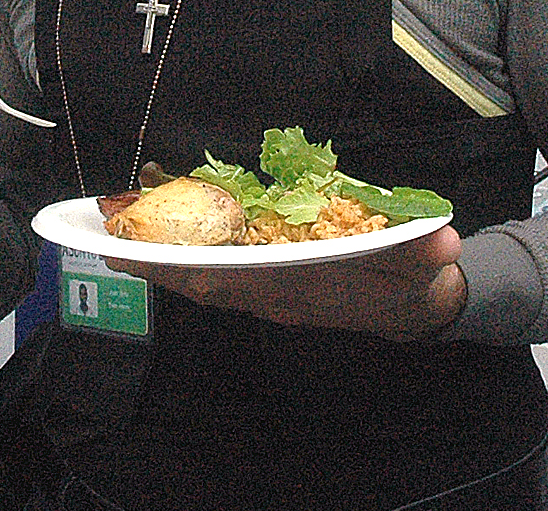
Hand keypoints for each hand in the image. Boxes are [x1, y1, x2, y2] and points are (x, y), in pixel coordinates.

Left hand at [108, 225, 467, 341]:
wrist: (418, 308)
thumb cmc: (411, 278)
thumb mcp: (426, 264)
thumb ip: (428, 252)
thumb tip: (440, 241)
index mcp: (303, 287)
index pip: (239, 280)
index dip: (196, 267)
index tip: (155, 256)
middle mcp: (275, 294)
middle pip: (203, 282)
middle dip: (156, 263)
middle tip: (107, 241)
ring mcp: (266, 292)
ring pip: (200, 280)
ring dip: (159, 262)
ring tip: (113, 238)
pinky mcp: (265, 284)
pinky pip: (211, 276)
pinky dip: (180, 260)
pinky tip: (154, 245)